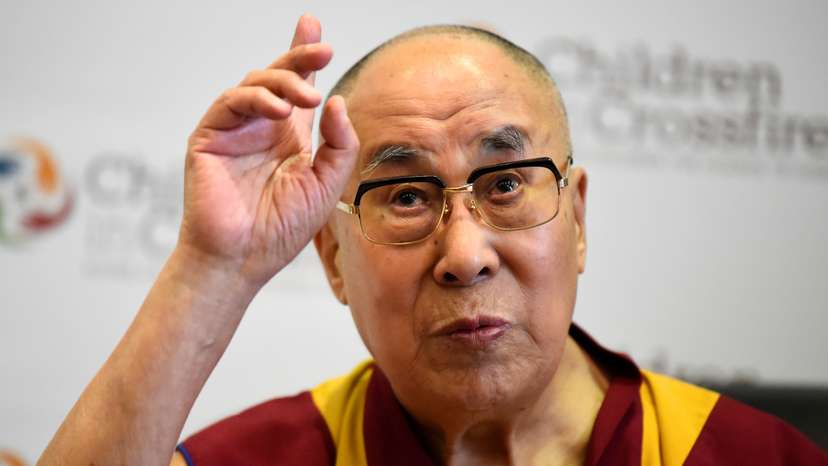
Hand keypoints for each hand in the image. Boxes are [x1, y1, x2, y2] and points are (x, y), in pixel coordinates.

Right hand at [179, 15, 358, 287]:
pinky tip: (279, 109)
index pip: (300, 90)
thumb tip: (336, 100)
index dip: (307, 59)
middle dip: (301, 56)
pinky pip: (232, 102)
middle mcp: (262, 128)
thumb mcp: (326, 184)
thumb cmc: (282, 228)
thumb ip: (339, 144)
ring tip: (308, 97)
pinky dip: (257, 98)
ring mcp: (235, 130)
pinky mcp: (210, 136)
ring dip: (285, 81)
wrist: (243, 258)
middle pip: (280, 76)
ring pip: (256, 82)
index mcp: (289, 139)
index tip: (318, 32)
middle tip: (324, 49)